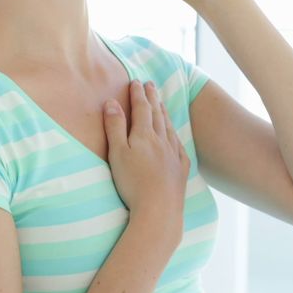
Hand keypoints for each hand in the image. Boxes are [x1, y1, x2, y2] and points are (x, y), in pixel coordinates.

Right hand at [102, 80, 189, 230]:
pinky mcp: (181, 169)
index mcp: (145, 135)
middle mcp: (162, 141)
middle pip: (157, 114)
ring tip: (161, 103)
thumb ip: (115, 127)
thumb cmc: (133, 183)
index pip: (141, 108)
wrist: (159, 210)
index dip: (138, 94)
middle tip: (150, 84)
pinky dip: (175, 134)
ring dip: (164, 112)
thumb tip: (112, 102)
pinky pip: (179, 145)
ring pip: (169, 127)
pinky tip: (174, 135)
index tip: (135, 82)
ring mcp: (173, 154)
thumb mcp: (117, 153)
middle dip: (152, 98)